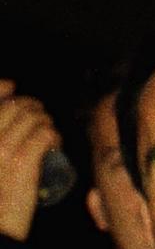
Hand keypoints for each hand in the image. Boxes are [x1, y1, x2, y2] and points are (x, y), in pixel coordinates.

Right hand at [0, 80, 63, 242]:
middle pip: (16, 105)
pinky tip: (53, 146)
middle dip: (33, 109)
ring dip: (46, 123)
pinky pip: (46, 134)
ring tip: (47, 138)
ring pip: (34, 117)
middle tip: (39, 122)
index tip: (11, 87)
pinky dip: (54, 136)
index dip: (3, 88)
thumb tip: (8, 96)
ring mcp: (2, 148)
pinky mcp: (22, 161)